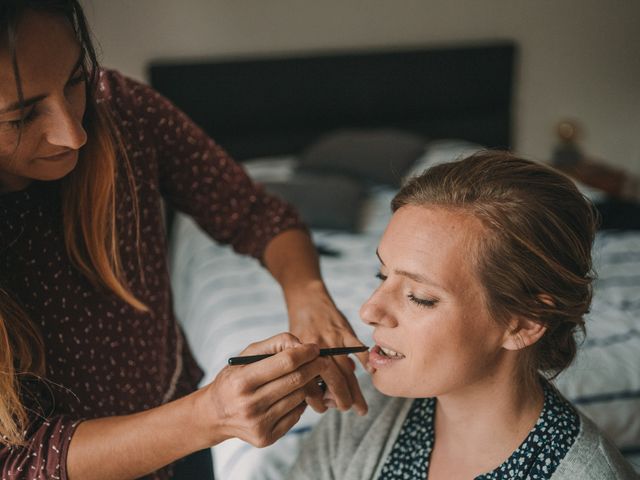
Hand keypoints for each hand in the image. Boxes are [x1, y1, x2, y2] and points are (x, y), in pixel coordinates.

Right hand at [196, 333, 321, 447]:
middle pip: (296, 380)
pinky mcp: (266, 438)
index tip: (315, 348)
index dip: (305, 353)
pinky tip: (290, 397)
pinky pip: (296, 415)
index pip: (285, 362)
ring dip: (307, 385)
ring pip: (299, 397)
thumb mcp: (245, 357)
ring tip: (302, 378)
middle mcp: (249, 405)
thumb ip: (273, 345)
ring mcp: (258, 424)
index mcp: (242, 381)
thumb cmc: (234, 380)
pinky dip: (299, 403)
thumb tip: (301, 345)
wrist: (215, 415)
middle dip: (314, 367)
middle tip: (321, 360)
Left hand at [287, 281, 368, 415]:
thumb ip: (306, 368)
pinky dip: (365, 361)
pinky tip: (370, 372)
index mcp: (301, 357)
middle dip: (341, 400)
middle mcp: (317, 350)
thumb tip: (324, 391)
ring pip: (346, 372)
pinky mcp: (345, 331)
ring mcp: (333, 340)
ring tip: (360, 408)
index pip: (310, 386)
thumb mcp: (295, 347)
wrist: (305, 299)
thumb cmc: (299, 326)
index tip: (323, 406)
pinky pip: (358, 349)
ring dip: (355, 392)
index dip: (317, 400)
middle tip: (347, 410)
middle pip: (332, 382)